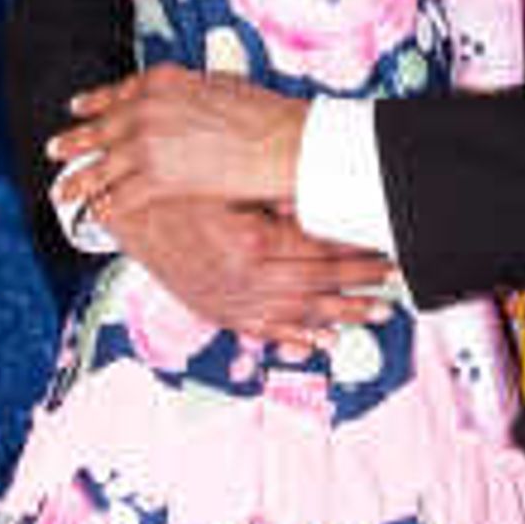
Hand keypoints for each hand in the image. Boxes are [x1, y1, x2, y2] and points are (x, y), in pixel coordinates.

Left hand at [56, 63, 303, 216]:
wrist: (280, 141)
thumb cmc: (263, 113)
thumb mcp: (218, 83)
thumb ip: (187, 91)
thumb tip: (181, 100)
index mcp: (162, 82)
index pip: (118, 93)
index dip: (94, 102)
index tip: (78, 108)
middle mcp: (147, 111)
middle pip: (100, 129)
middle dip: (74, 142)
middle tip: (54, 150)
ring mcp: (149, 146)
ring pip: (102, 166)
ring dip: (79, 181)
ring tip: (62, 191)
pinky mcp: (158, 180)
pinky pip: (124, 196)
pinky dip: (109, 206)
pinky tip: (100, 213)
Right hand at [106, 198, 399, 354]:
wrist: (129, 217)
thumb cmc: (180, 190)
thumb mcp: (230, 183)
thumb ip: (277, 194)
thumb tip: (330, 196)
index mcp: (250, 241)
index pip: (319, 248)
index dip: (357, 248)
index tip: (386, 243)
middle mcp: (244, 278)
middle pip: (317, 282)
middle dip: (361, 281)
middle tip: (394, 276)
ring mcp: (231, 300)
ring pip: (298, 312)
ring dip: (342, 312)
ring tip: (377, 310)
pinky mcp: (219, 313)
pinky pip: (265, 331)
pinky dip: (298, 337)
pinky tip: (325, 340)